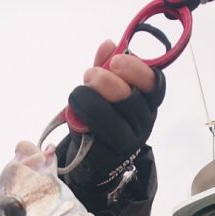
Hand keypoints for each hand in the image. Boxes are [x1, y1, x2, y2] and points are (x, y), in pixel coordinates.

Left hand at [62, 40, 165, 189]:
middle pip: (134, 103)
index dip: (138, 71)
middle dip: (110, 84)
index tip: (116, 61)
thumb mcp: (104, 86)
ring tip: (78, 92)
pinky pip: (99, 137)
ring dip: (94, 102)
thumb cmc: (101, 113)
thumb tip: (108, 45)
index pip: (155, 84)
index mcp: (148, 100)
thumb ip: (106, 66)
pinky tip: (75, 110)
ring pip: (116, 122)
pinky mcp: (111, 156)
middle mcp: (144, 121)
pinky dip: (85, 121)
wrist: (90, 152)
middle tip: (90, 74)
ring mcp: (129, 141)